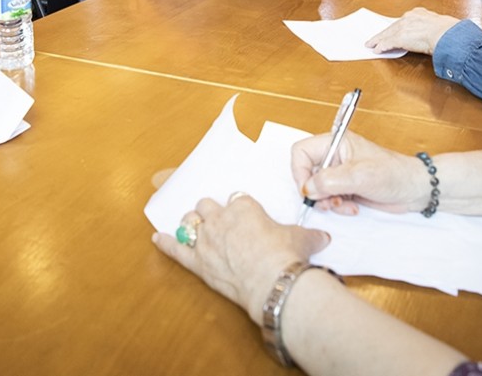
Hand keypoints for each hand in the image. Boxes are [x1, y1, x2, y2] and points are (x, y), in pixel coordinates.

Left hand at [153, 195, 329, 323]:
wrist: (273, 281)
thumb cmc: (286, 256)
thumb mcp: (302, 239)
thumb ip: (309, 236)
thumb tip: (324, 237)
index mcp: (245, 207)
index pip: (237, 200)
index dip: (240, 211)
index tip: (246, 220)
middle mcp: (221, 218)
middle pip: (207, 205)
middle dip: (212, 212)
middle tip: (219, 223)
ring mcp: (206, 238)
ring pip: (190, 220)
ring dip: (192, 224)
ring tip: (196, 229)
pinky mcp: (196, 260)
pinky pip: (174, 247)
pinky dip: (165, 243)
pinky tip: (158, 238)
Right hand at [290, 132, 427, 216]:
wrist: (414, 190)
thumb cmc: (393, 175)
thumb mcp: (360, 176)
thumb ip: (330, 180)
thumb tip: (308, 188)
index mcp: (335, 142)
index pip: (301, 152)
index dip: (300, 171)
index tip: (309, 189)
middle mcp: (334, 156)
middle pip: (306, 172)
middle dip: (316, 191)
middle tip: (329, 201)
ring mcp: (339, 173)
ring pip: (316, 189)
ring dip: (327, 201)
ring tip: (344, 204)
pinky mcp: (345, 187)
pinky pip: (328, 198)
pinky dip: (337, 206)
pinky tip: (352, 207)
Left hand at [365, 7, 459, 54]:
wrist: (446, 34)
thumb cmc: (448, 31)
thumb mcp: (440, 25)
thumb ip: (433, 28)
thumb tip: (436, 34)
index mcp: (419, 13)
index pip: (403, 21)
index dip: (397, 27)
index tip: (393, 31)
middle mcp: (409, 18)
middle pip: (392, 27)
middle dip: (384, 33)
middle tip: (376, 38)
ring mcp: (403, 27)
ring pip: (387, 34)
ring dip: (378, 40)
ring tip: (372, 44)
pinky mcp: (399, 37)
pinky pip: (387, 43)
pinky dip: (381, 47)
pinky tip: (377, 50)